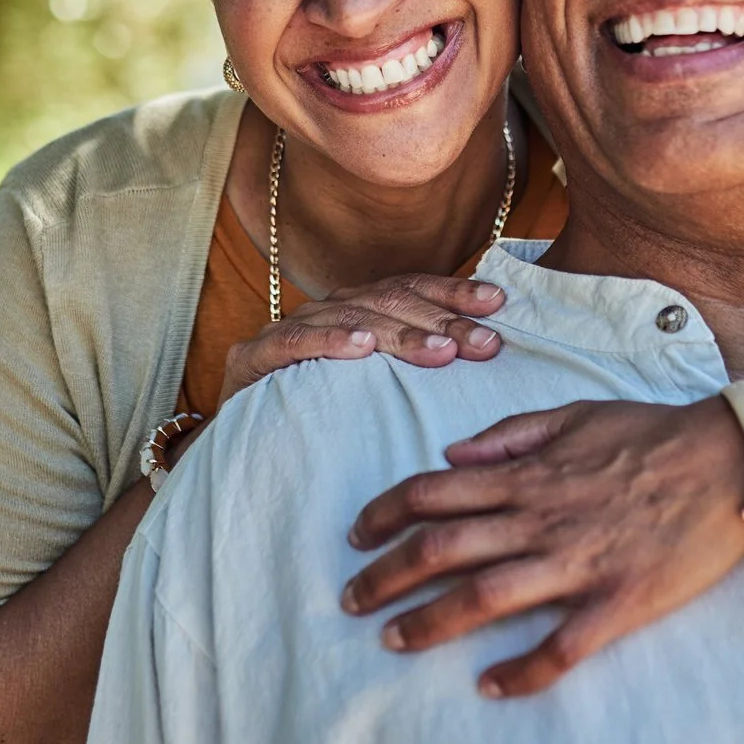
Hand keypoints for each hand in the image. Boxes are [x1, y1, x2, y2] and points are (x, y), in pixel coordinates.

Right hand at [217, 274, 507, 405]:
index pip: (409, 288)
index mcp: (354, 310)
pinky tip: (361, 347)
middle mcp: (323, 311)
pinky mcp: (250, 359)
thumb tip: (485, 347)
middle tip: (484, 342)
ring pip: (350, 319)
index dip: (452, 293)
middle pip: (388, 302)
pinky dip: (328, 342)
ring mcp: (285, 331)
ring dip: (399, 333)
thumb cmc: (323, 422)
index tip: (497, 304)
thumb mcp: (378, 390)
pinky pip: (293, 344)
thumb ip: (416, 365)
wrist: (245, 454)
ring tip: (440, 351)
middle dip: (441, 320)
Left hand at [341, 397, 743, 696]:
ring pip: (484, 596)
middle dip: (386, 576)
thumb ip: (509, 437)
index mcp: (527, 474)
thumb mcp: (574, 414)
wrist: (731, 461)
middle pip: (441, 548)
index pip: (433, 492)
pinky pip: (560, 646)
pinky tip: (490, 686)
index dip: (384, 514)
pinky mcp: (618, 601)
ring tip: (393, 641)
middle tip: (351, 602)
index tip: (356, 536)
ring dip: (430, 622)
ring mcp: (577, 562)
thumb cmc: (652, 433)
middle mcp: (540, 518)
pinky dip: (521, 671)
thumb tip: (452, 457)